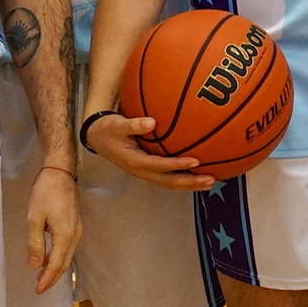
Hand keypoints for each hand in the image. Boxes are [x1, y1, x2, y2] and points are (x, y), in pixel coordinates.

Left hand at [23, 167, 82, 293]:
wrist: (60, 172)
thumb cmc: (45, 192)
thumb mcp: (34, 218)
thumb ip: (35, 243)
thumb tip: (34, 266)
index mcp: (65, 235)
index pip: (57, 264)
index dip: (48, 279)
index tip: (38, 291)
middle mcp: (75, 235)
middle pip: (65, 263)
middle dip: (52, 277)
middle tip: (39, 288)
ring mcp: (77, 229)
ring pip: (67, 255)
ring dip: (55, 267)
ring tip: (41, 276)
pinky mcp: (75, 224)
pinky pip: (68, 247)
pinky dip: (58, 256)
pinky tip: (49, 258)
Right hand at [85, 112, 215, 191]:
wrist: (97, 138)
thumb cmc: (108, 129)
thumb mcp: (116, 124)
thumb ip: (133, 124)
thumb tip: (152, 122)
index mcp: (135, 161)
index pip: (160, 166)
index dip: (178, 165)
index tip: (195, 161)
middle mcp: (142, 170)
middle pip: (169, 181)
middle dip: (190, 182)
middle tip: (210, 180)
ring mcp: (146, 172)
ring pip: (170, 182)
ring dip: (190, 184)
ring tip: (210, 182)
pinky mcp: (149, 170)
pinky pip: (168, 176)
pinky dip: (184, 177)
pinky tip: (198, 172)